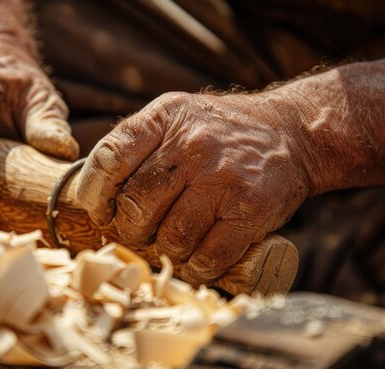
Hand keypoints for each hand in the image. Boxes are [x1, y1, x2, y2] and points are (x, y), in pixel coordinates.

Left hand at [76, 91, 309, 285]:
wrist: (292, 133)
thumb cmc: (220, 132)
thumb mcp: (175, 116)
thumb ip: (135, 144)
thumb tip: (92, 192)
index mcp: (165, 118)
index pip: (109, 159)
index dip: (93, 194)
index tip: (100, 210)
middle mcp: (192, 146)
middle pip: (135, 205)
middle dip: (129, 229)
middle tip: (139, 230)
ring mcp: (223, 180)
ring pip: (170, 239)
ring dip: (165, 251)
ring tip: (172, 242)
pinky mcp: (250, 211)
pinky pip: (208, 257)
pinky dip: (195, 268)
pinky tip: (196, 260)